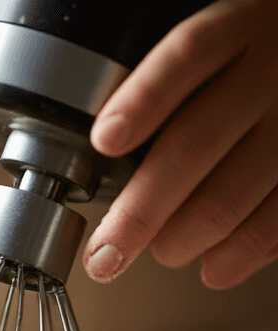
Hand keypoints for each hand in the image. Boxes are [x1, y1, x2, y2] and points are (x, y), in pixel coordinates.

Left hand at [83, 0, 277, 288]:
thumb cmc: (262, 61)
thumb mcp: (231, 39)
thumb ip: (182, 80)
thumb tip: (112, 151)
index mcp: (243, 29)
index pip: (188, 57)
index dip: (143, 101)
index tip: (104, 140)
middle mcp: (272, 74)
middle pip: (194, 146)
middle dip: (139, 212)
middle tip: (106, 253)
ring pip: (228, 198)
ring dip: (182, 240)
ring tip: (162, 251)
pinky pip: (273, 225)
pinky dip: (237, 257)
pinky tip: (213, 267)